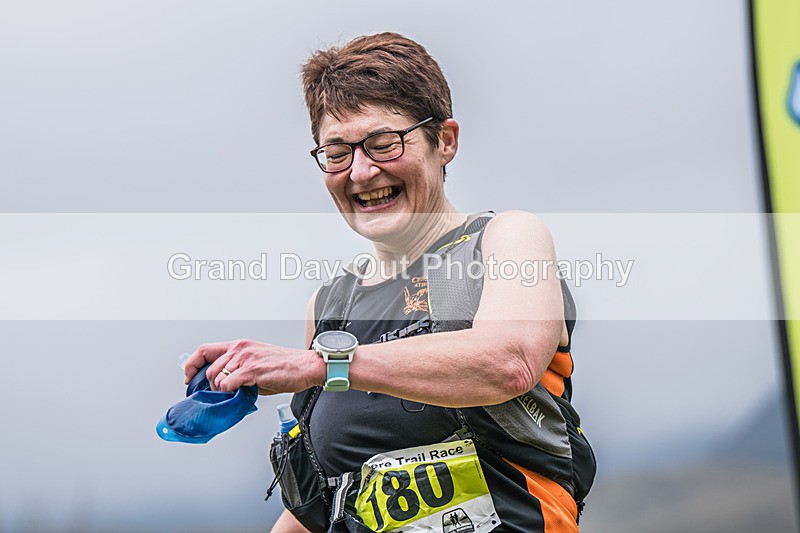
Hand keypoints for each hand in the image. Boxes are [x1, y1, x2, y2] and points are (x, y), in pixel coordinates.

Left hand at [183, 339, 322, 394]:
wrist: (305, 366)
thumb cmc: (285, 365)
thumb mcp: (256, 362)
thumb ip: (238, 370)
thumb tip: (224, 386)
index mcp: (240, 345)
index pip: (205, 350)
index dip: (192, 365)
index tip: (189, 376)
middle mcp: (240, 349)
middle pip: (209, 368)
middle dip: (210, 385)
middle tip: (219, 393)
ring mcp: (245, 359)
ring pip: (217, 378)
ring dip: (221, 390)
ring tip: (234, 393)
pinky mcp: (251, 371)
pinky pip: (228, 384)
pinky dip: (229, 392)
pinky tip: (240, 393)